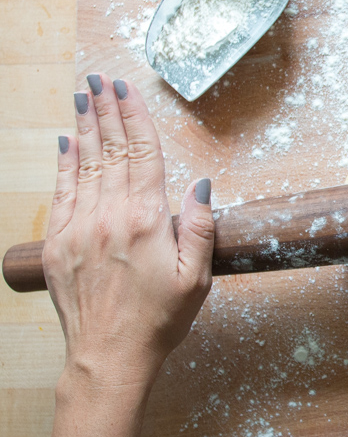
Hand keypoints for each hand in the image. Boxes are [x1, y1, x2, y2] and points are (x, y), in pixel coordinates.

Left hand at [43, 74, 214, 436]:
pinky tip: (66, 142)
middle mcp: (108, 217)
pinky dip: (64, 164)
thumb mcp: (197, 276)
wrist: (109, 357)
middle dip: (106, 110)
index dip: (135, 117)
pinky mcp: (59, 245)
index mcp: (145, 221)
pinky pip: (61, 193)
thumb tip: (199, 184)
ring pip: (83, 165)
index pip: (141, 154)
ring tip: (84, 97)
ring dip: (85, 127)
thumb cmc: (159, 319)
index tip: (128, 89)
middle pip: (110, 150)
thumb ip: (200, 227)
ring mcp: (79, 229)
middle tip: (100, 78)